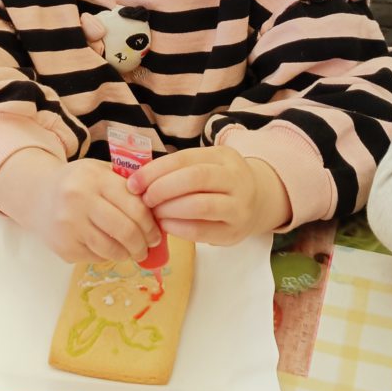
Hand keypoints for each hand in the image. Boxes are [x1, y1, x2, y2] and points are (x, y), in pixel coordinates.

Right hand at [0, 149, 161, 263]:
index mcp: (94, 178)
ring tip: (131, 251)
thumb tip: (160, 210)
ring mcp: (69, 225)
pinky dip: (107, 255)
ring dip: (127, 254)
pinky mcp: (63, 246)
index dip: (151, 224)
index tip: (156, 233)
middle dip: (143, 244)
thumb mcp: (99, 172)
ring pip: (112, 249)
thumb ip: (126, 185)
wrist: (36, 196)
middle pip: (126, 230)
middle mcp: (79, 200)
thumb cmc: (77, 183)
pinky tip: (106, 247)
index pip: (134, 206)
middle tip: (147, 248)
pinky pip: (96, 257)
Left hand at [127, 146, 291, 245]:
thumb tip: (137, 180)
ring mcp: (238, 207)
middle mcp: (235, 179)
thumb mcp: (205, 166)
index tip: (134, 182)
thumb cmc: (218, 183)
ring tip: (154, 213)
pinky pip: (202, 231)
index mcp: (223, 157)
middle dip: (162, 189)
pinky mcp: (234, 233)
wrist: (258, 202)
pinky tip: (166, 225)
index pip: (184, 158)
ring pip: (200, 205)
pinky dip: (178, 228)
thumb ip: (177, 170)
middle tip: (145, 199)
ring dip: (169, 209)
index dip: (155, 170)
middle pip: (195, 179)